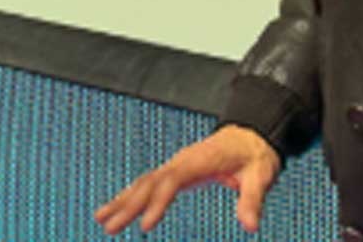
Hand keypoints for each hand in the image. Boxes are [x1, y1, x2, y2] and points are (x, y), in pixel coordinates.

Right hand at [96, 124, 281, 233]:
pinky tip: (118, 207)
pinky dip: (131, 194)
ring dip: (122, 199)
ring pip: (143, 182)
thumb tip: (250, 226)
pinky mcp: (175, 170)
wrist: (250, 134)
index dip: (157, 203)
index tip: (145, 226)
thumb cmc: (254, 154)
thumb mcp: (260, 176)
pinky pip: (148, 182)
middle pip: (149, 183)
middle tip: (109, 227)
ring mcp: (176, 164)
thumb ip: (252, 200)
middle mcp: (181, 161)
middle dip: (128, 205)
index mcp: (199, 161)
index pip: (171, 182)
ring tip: (101, 218)